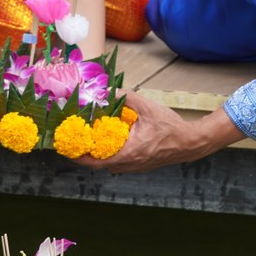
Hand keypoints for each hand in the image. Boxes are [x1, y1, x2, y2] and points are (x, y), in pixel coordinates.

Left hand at [76, 92, 242, 172]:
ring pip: (109, 164)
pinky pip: (119, 162)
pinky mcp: (140, 165)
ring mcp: (135, 167)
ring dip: (98, 154)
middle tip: (74, 141)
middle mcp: (129, 164)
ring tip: (88, 140)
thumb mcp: (147, 108)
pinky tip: (109, 141)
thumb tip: (109, 88)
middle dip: (85, 153)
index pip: (95, 162)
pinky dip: (110, 153)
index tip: (65, 150)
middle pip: (99, 163)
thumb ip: (126, 97)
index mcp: (128, 153)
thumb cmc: (170, 128)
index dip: (77, 157)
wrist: (190, 143)